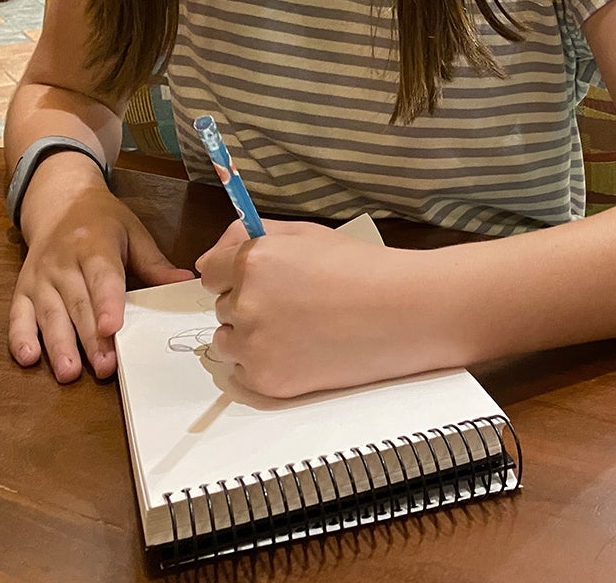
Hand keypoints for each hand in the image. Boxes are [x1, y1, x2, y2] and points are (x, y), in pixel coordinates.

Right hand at [9, 155, 193, 381]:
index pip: (102, 277)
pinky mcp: (22, 290)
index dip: (107, 303)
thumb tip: (185, 283)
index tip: (111, 328)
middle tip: (104, 367)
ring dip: (59, 345)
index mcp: (94, 245)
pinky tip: (29, 359)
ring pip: (49, 314)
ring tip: (70, 372)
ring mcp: (39, 278)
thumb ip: (155, 263)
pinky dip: (20, 338)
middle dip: (89, 338)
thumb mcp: (133, 233)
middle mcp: (63, 262)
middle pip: (77, 303)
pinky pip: (18, 316)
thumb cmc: (103, 222)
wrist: (59, 203)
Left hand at [198, 221, 457, 397]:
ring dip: (251, 337)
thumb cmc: (364, 268)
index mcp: (252, 261)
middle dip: (249, 305)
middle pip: (222, 307)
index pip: (209, 271)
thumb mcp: (308, 235)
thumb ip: (253, 234)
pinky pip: (243, 373)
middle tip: (295, 305)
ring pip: (228, 342)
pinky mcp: (267, 381)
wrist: (406, 313)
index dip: (234, 274)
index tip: (261, 280)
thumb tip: (218, 250)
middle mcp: (244, 303)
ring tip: (298, 331)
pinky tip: (301, 353)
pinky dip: (265, 365)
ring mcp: (254, 345)